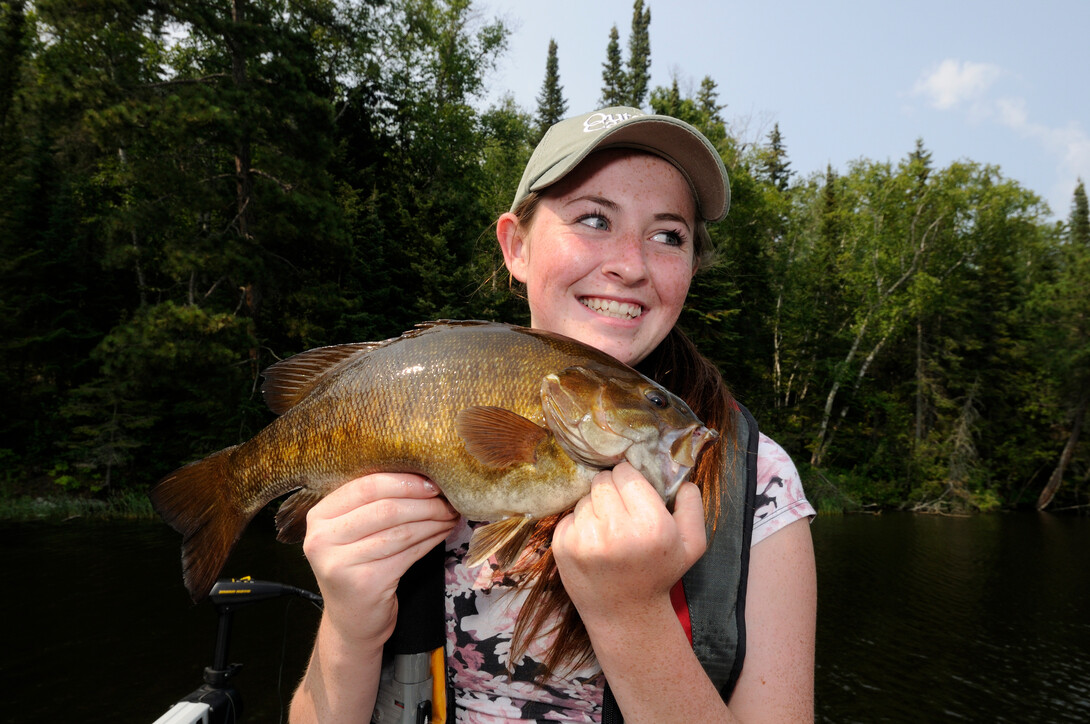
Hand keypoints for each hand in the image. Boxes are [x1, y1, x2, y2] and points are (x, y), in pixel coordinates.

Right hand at [302, 473, 458, 646]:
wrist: (352, 620)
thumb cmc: (358, 566)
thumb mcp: (352, 532)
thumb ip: (373, 504)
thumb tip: (423, 477)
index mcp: (319, 517)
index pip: (365, 486)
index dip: (403, 481)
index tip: (431, 481)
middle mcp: (322, 539)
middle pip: (386, 508)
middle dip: (424, 501)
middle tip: (448, 499)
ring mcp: (340, 564)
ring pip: (401, 531)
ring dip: (432, 520)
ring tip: (449, 514)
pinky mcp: (365, 583)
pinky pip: (408, 553)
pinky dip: (431, 539)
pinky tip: (442, 532)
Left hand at [551, 463, 706, 625]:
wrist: (625, 615)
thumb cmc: (659, 575)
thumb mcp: (692, 545)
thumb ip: (692, 506)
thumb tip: (682, 479)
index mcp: (651, 525)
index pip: (625, 473)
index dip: (630, 480)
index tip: (634, 494)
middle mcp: (616, 530)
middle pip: (602, 481)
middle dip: (611, 490)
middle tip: (621, 512)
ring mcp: (585, 539)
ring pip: (585, 497)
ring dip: (595, 508)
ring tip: (608, 532)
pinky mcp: (562, 547)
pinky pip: (569, 516)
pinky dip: (579, 524)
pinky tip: (593, 544)